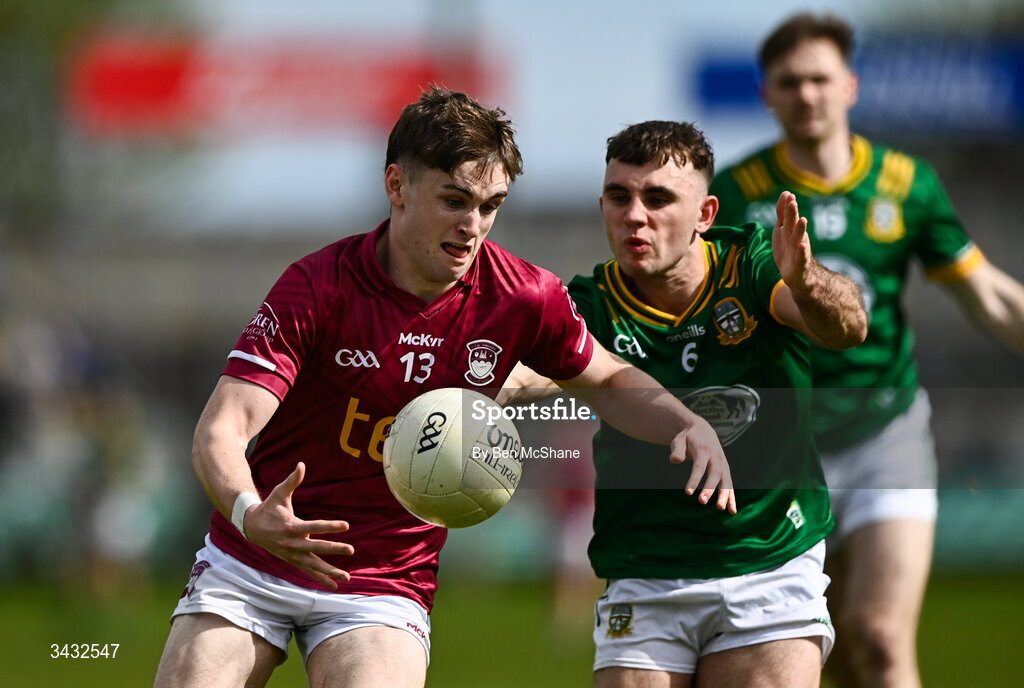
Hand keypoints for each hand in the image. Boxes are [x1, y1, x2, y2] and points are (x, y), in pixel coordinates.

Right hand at [242, 462, 353, 589]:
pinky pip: (308, 571)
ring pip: (313, 565)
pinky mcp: (292, 560)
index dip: (330, 526)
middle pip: (316, 547)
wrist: (251, 526)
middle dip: (333, 549)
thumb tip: (301, 464)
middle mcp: (291, 543)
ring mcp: (291, 554)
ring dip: (329, 572)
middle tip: (350, 550)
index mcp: (291, 526)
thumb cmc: (269, 507)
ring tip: (346, 577)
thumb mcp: (278, 492)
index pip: (314, 526)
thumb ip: (292, 480)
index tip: (346, 526)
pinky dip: (320, 579)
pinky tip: (333, 586)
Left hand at [668, 416, 736, 513]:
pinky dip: (731, 497)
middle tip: (702, 502)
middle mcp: (716, 457)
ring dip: (725, 495)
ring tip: (721, 509)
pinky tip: (732, 511)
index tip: (688, 493)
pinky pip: (729, 485)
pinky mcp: (725, 470)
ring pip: (726, 480)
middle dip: (710, 488)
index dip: (694, 479)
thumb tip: (674, 460)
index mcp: (703, 449)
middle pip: (714, 474)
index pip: (699, 466)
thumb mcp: (679, 440)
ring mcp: (722, 464)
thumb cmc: (687, 438)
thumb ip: (677, 450)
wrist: (703, 430)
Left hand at [772, 191, 813, 289]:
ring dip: (800, 229)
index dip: (787, 206)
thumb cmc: (788, 248)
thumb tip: (785, 193)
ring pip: (799, 238)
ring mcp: (799, 249)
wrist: (795, 273)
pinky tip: (802, 245)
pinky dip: (802, 251)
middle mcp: (796, 237)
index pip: (788, 215)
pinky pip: (802, 256)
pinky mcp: (801, 263)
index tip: (788, 195)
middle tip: (792, 203)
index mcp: (790, 229)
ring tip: (802, 220)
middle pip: (793, 224)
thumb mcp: (782, 229)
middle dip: (792, 214)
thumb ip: (782, 213)